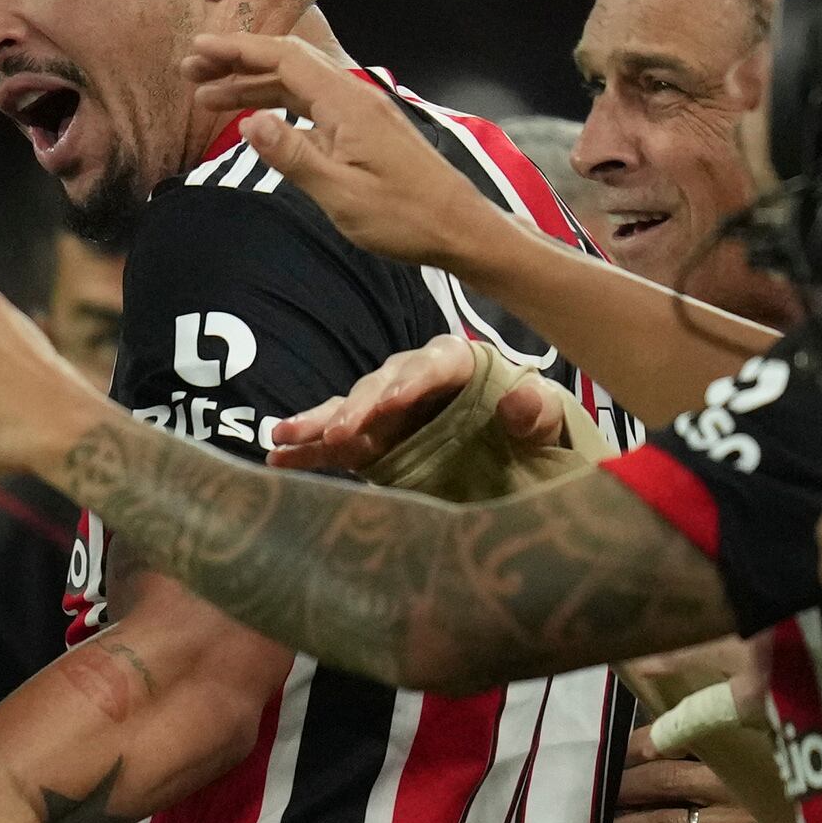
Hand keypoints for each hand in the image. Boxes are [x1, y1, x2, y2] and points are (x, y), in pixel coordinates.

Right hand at [184, 33, 515, 273]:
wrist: (459, 228)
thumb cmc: (406, 217)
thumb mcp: (342, 195)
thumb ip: (293, 157)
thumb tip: (248, 124)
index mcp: (346, 104)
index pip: (283, 59)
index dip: (238, 51)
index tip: (198, 53)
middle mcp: (353, 98)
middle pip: (286, 64)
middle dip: (237, 63)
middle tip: (191, 73)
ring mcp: (360, 113)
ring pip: (297, 85)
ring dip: (253, 86)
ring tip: (208, 98)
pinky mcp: (365, 131)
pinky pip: (312, 105)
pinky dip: (278, 106)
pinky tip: (257, 120)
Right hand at [266, 332, 570, 476]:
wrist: (517, 449)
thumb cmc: (530, 427)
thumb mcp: (543, 421)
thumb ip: (535, 411)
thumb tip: (519, 399)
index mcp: (456, 363)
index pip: (431, 366)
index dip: (411, 382)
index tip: (391, 403)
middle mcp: (412, 378)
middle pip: (380, 386)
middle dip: (357, 408)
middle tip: (339, 431)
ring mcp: (385, 408)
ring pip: (348, 410)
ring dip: (318, 423)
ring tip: (283, 437)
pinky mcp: (370, 438)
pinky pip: (335, 442)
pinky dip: (309, 450)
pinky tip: (278, 459)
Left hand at [609, 734, 815, 822]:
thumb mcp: (796, 766)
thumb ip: (754, 754)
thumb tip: (701, 746)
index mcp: (754, 751)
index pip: (688, 737)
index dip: (646, 743)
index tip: (621, 750)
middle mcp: (743, 785)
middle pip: (666, 779)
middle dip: (625, 787)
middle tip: (597, 793)